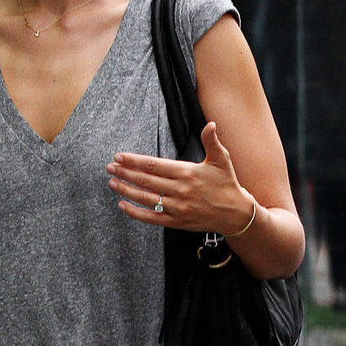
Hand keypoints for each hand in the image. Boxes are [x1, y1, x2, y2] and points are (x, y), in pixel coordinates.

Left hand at [107, 122, 254, 236]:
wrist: (234, 214)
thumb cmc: (226, 184)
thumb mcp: (221, 159)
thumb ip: (212, 141)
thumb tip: (210, 124)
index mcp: (187, 173)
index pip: (154, 165)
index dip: (134, 161)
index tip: (120, 156)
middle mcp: (180, 191)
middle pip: (146, 181)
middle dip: (125, 173)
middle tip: (110, 167)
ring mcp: (177, 208)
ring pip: (145, 199)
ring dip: (126, 191)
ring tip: (112, 183)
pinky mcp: (176, 222)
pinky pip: (151, 218)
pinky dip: (135, 213)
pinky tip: (123, 206)